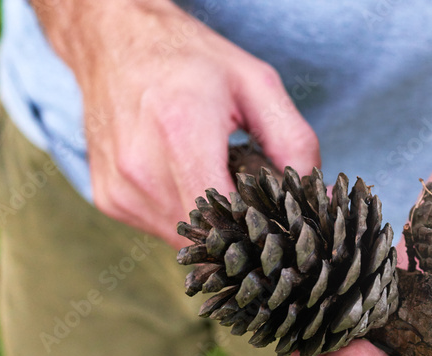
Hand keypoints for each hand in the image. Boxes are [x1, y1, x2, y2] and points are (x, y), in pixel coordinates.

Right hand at [37, 0, 319, 247]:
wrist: (113, 40)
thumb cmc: (189, 59)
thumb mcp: (257, 84)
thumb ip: (295, 144)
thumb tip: (322, 199)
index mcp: (181, 130)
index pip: (228, 215)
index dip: (259, 226)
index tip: (277, 218)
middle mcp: (142, 165)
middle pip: (209, 232)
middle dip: (238, 226)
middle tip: (249, 195)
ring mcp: (121, 186)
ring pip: (183, 238)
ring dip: (208, 222)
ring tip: (213, 177)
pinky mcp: (108, 199)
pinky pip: (158, 228)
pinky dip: (180, 214)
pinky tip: (184, 178)